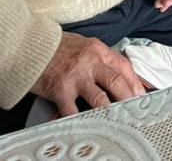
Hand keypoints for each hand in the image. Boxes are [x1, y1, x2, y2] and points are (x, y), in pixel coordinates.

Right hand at [33, 31, 147, 116]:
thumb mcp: (83, 45)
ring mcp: (75, 76)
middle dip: (129, 98)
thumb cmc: (56, 47)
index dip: (136, 82)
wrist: (29, 45)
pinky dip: (79, 120)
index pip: (123, 66)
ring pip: (100, 98)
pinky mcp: (61, 89)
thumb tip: (117, 74)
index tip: (143, 95)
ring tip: (118, 121)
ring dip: (110, 111)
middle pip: (116, 82)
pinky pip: (73, 111)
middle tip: (136, 111)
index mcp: (97, 49)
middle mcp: (89, 61)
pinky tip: (84, 125)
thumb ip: (99, 58)